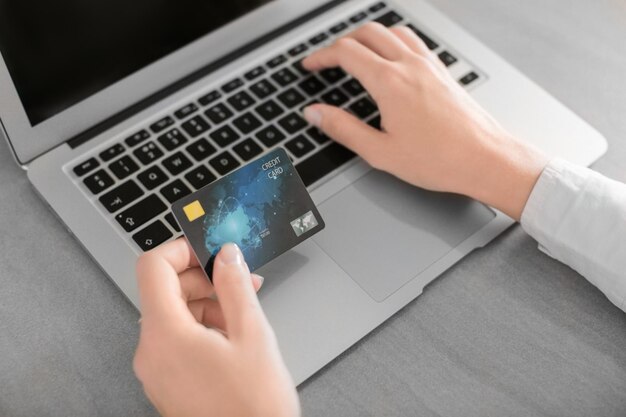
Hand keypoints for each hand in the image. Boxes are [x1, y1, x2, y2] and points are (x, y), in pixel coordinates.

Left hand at [133, 239, 299, 416]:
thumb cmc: (253, 408)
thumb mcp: (253, 335)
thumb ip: (235, 286)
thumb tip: (226, 255)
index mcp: (166, 334)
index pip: (153, 268)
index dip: (181, 249)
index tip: (208, 247)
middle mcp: (151, 352)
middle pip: (163, 290)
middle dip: (202, 278)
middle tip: (237, 278)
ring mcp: (156, 370)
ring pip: (172, 315)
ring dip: (205, 303)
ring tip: (241, 311)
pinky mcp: (167, 382)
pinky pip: (175, 340)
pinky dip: (200, 327)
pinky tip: (231, 334)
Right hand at [302, 23, 547, 219]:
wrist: (485, 159)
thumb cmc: (439, 160)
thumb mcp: (380, 152)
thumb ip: (343, 129)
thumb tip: (315, 114)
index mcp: (390, 82)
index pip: (346, 52)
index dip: (321, 56)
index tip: (310, 65)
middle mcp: (410, 66)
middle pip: (367, 33)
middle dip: (341, 41)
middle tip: (327, 59)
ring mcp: (429, 65)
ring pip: (392, 31)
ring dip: (368, 36)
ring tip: (355, 51)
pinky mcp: (443, 72)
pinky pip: (413, 41)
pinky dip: (393, 41)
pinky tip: (392, 58)